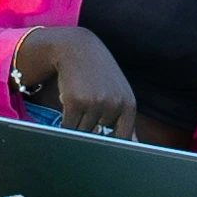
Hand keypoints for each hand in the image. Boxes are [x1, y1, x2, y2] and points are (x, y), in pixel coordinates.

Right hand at [17, 25, 141, 137]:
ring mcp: (95, 103)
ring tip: (80, 102)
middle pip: (98, 137)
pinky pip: (68, 127)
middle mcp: (114, 104)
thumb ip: (123, 118)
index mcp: (128, 104)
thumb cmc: (98, 74)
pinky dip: (65, 123)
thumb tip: (132, 145)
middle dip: (90, 128)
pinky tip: (69, 104)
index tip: (102, 147)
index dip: (111, 146)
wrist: (77, 49)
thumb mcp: (118, 93)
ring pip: (82, 133)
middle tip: (88, 106)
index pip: (123, 139)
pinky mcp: (75, 102)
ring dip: (77, 124)